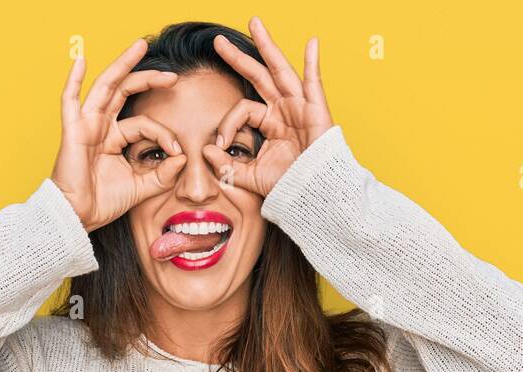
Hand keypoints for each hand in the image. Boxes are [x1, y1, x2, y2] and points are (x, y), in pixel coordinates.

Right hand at [51, 39, 187, 232]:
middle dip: (148, 79)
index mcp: (116, 139)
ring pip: (106, 87)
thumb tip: (183, 157)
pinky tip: (81, 60)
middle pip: (125, 92)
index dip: (164, 134)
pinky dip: (74, 79)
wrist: (79, 216)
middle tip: (172, 74)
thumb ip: (163, 174)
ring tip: (140, 46)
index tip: (178, 151)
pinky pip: (70, 100)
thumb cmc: (104, 202)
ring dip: (123, 65)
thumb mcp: (142, 187)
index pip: (145, 124)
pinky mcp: (73, 130)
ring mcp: (86, 125)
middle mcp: (102, 127)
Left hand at [201, 17, 334, 198]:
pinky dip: (313, 63)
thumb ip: (227, 165)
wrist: (313, 196)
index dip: (228, 123)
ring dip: (267, 46)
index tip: (221, 143)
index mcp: (270, 123)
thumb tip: (206, 149)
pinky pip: (313, 83)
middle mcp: (284, 110)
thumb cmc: (287, 187)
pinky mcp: (316, 111)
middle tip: (218, 42)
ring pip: (280, 70)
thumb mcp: (249, 177)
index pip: (242, 110)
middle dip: (239, 58)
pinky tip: (312, 43)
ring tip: (255, 23)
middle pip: (258, 76)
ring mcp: (300, 107)